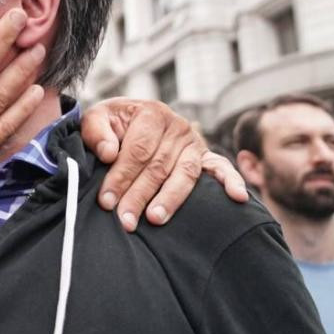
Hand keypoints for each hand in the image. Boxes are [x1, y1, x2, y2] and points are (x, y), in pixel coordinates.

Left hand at [83, 98, 247, 231]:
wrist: (130, 119)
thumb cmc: (112, 124)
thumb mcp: (97, 119)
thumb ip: (96, 132)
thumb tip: (108, 153)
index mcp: (151, 113)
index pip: (138, 151)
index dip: (121, 176)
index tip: (106, 201)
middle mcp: (177, 126)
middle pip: (158, 167)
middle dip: (139, 196)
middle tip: (125, 220)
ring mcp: (194, 142)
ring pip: (184, 174)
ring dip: (170, 199)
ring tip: (155, 219)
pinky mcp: (205, 156)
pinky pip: (221, 168)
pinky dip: (231, 181)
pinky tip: (238, 197)